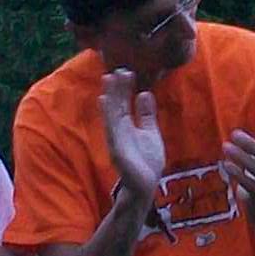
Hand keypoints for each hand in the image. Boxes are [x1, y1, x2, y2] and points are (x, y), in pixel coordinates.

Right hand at [99, 70, 166, 204]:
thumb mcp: (150, 132)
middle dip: (116, 87)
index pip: (124, 102)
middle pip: (117, 104)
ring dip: (110, 96)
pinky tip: (104, 100)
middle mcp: (120, 129)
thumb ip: (146, 115)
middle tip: (116, 69)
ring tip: (109, 78)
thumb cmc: (146, 162)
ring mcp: (117, 138)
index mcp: (128, 125)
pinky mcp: (116, 148)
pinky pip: (111, 128)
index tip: (127, 72)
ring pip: (112, 113)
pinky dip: (108, 114)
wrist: (145, 186)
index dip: (125, 87)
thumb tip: (145, 93)